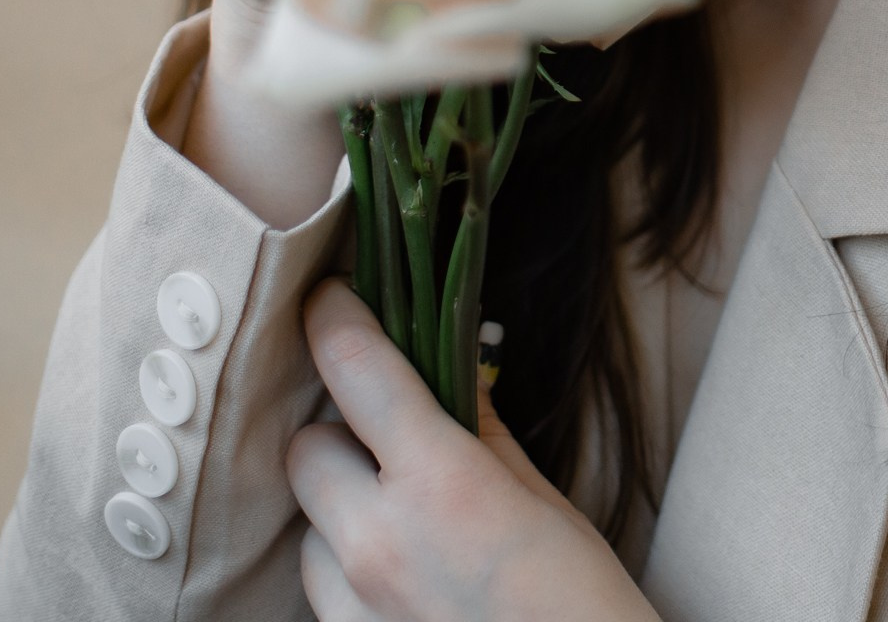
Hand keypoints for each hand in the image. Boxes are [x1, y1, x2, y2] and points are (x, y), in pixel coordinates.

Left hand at [289, 281, 658, 621]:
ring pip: (306, 525)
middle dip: (338, 434)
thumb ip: (481, 439)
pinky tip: (398, 576)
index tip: (327, 297)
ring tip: (400, 520)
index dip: (335, 320)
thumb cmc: (581, 601)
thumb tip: (448, 385)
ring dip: (339, 510)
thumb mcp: (543, 501)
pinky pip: (319, 589)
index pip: (357, 372)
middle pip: (306, 449)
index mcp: (441, 482)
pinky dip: (346, 570)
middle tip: (386, 436)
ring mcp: (354, 603)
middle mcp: (378, 539)